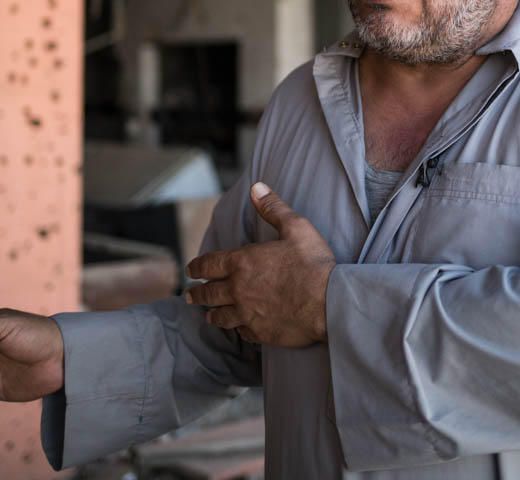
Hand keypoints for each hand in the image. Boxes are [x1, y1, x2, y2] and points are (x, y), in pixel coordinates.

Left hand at [185, 182, 335, 347]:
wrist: (329, 303)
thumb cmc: (313, 264)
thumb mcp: (295, 227)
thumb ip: (273, 208)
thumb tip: (257, 187)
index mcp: (242, 263)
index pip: (208, 264)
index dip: (196, 266)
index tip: (190, 269)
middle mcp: (239, 289)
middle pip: (209, 293)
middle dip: (197, 293)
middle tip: (189, 296)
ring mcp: (248, 313)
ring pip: (221, 316)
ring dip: (213, 314)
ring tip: (209, 315)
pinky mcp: (261, 332)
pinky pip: (242, 332)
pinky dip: (238, 329)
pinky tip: (240, 329)